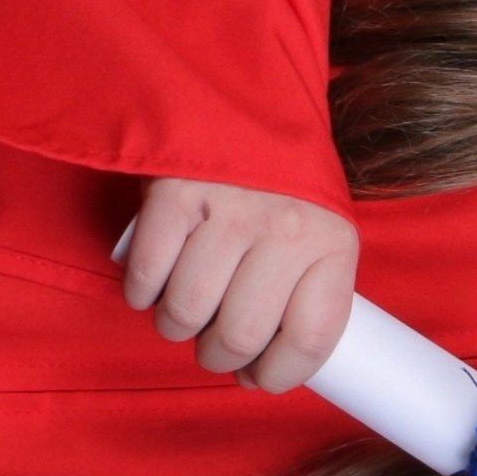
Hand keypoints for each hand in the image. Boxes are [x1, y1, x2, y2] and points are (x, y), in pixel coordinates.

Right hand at [122, 177, 358, 392]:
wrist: (244, 98)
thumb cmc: (281, 187)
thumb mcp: (317, 233)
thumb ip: (304, 294)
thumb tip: (261, 371)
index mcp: (333, 245)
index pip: (311, 341)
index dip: (277, 375)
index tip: (257, 377)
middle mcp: (287, 228)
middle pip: (240, 335)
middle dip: (218, 356)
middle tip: (212, 343)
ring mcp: (230, 209)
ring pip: (187, 312)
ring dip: (176, 326)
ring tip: (183, 308)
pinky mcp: (175, 191)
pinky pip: (148, 276)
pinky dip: (143, 293)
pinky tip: (155, 281)